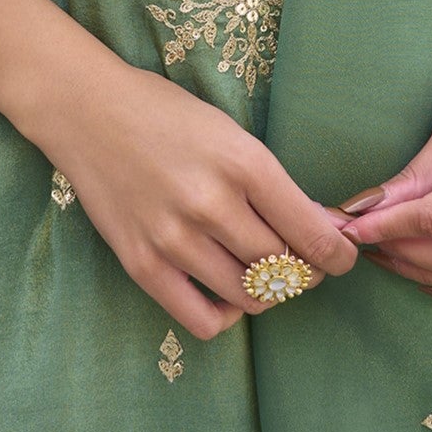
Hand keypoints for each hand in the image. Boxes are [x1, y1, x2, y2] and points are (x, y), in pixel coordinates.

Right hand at [43, 60, 357, 340]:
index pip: (313, 235)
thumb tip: (322, 229)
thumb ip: (273, 183)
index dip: (339, 256)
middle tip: (303, 261)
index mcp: (244, 163)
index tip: (343, 257)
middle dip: (307, 272)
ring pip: (250, 298)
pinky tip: (225, 290)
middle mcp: (212, 205)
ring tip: (263, 272)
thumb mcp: (231, 134)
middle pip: (285, 270)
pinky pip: (202, 320)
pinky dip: (225, 315)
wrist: (89, 111)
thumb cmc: (167, 114)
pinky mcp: (142, 264)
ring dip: (268, 293)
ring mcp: (174, 239)